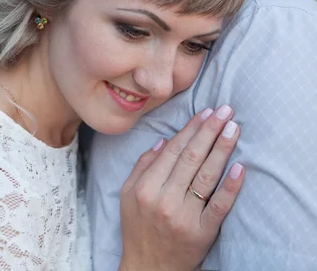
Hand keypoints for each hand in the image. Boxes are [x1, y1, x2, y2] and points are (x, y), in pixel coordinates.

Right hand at [118, 105, 243, 270]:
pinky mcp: (203, 232)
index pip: (173, 151)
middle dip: (210, 131)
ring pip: (206, 176)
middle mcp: (164, 199)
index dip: (190, 129)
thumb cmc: (137, 228)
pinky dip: (230, 186)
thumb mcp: (127, 195)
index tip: (205, 112)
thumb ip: (142, 167)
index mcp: (145, 187)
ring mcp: (184, 216)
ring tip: (233, 129)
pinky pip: (219, 205)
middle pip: (191, 158)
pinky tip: (240, 167)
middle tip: (225, 111)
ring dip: (222, 149)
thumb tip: (164, 142)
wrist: (149, 267)